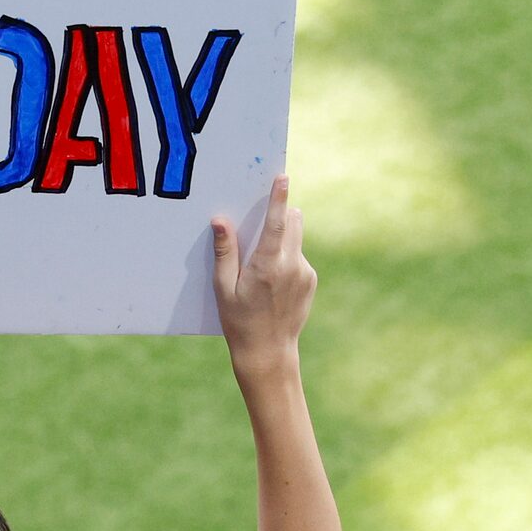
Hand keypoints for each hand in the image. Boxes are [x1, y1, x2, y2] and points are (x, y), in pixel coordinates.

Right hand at [212, 174, 313, 377]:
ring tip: (261, 264)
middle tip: (260, 222)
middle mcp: (292, 266)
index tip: (282, 178)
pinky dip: (286, 257)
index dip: (278, 199)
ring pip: (296, 239)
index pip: (276, 223)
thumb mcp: (224, 289)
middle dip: (280, 215)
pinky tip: (271, 281)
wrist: (268, 353)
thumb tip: (221, 221)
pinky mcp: (311, 280)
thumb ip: (225, 253)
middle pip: (292, 223)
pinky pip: (298, 256)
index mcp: (268, 266)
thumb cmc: (239, 321)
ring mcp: (305, 273)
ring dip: (281, 238)